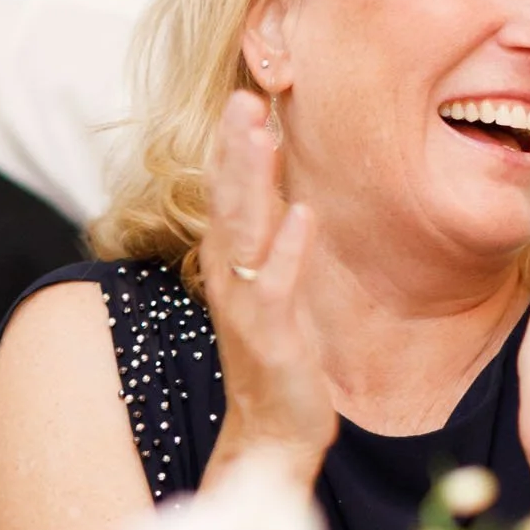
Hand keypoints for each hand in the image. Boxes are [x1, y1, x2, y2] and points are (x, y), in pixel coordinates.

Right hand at [198, 90, 336, 484]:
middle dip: (234, 149)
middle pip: (228, 201)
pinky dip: (289, 249)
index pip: (225, 194)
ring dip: (253, 182)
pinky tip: (303, 215)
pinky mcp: (272, 336)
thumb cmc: (275, 357)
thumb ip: (272, 242)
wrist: (273, 433)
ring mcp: (246, 306)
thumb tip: (287, 195)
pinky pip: (278, 286)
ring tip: (262, 136)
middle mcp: (229, 278)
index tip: (245, 96)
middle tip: (243, 98)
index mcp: (229, 263)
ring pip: (244, 233)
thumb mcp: (272, 288)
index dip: (231, 146)